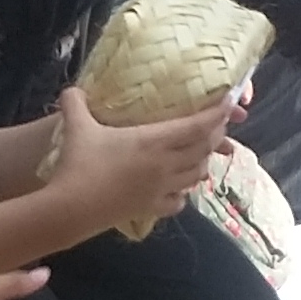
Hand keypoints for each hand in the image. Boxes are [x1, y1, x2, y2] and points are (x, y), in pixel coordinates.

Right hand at [46, 88, 228, 235]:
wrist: (70, 209)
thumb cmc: (78, 164)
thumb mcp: (75, 127)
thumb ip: (75, 103)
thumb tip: (71, 90)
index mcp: (153, 140)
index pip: (197, 125)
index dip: (218, 113)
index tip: (230, 103)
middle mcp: (165, 165)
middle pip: (204, 148)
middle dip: (216, 134)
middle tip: (218, 123)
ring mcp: (161, 189)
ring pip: (196, 175)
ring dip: (203, 161)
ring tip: (201, 152)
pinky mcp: (151, 208)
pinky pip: (179, 201)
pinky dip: (184, 192)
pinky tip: (178, 188)